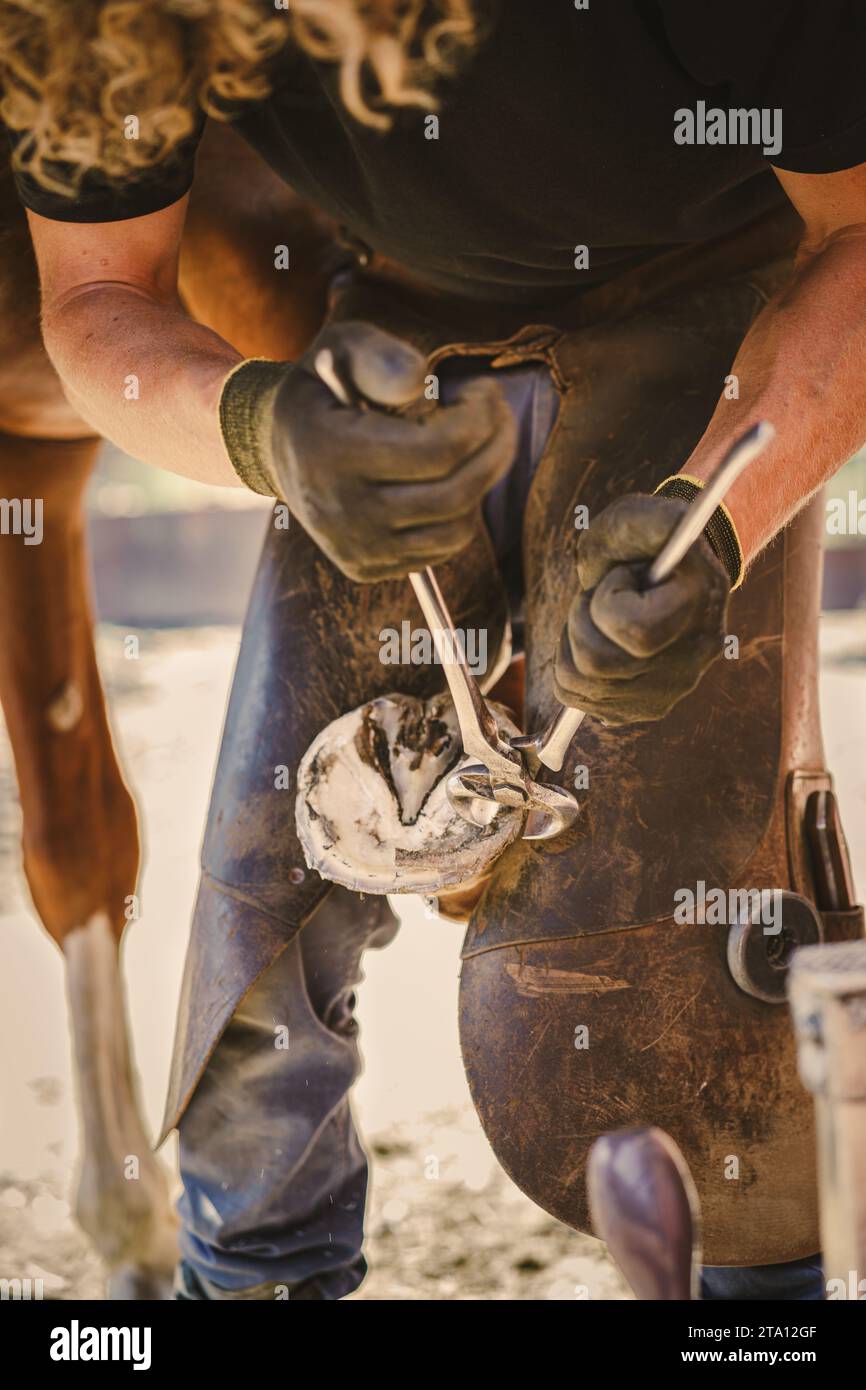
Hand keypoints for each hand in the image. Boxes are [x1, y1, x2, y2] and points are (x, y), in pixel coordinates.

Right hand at [270, 321, 516, 580]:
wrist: (280, 447)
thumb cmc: (324, 387)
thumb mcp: (342, 347)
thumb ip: (380, 356)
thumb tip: (419, 381)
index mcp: (333, 453)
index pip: (438, 451)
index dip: (480, 418)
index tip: (485, 390)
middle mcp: (341, 511)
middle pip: (456, 493)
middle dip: (496, 449)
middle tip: (500, 417)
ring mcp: (354, 548)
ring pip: (456, 530)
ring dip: (480, 484)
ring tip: (473, 447)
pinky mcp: (366, 568)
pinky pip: (439, 550)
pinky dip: (458, 514)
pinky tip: (446, 478)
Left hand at [554, 494, 729, 725]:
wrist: (670, 574)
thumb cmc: (650, 544)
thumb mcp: (643, 519)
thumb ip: (649, 522)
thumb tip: (666, 528)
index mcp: (699, 610)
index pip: (634, 633)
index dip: (609, 601)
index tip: (624, 577)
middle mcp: (692, 662)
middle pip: (596, 665)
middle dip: (581, 621)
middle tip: (602, 598)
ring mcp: (669, 692)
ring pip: (580, 686)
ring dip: (574, 643)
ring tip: (600, 619)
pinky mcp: (644, 708)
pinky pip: (579, 700)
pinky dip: (573, 668)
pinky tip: (600, 642)